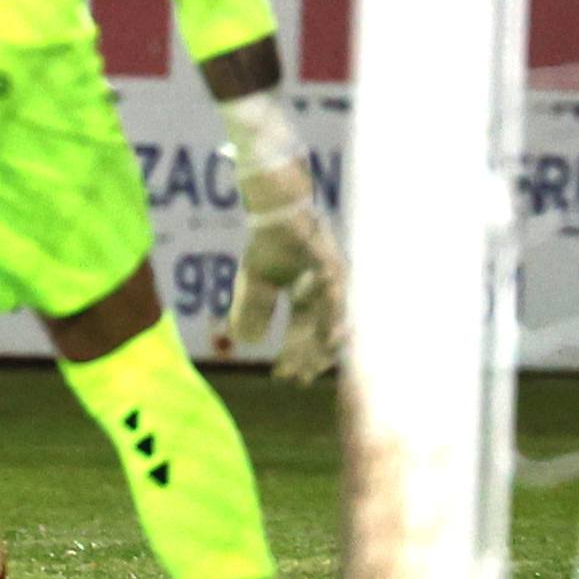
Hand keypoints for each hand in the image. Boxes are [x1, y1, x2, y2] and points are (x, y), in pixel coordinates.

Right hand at [218, 158, 351, 384]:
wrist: (274, 200)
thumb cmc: (270, 238)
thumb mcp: (256, 280)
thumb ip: (253, 309)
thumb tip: (245, 342)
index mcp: (310, 296)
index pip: (306, 333)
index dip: (296, 355)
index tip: (284, 377)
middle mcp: (327, 289)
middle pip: (323, 329)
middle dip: (311, 355)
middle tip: (299, 377)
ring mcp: (331, 272)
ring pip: (334, 313)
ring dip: (325, 338)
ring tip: (317, 358)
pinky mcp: (327, 256)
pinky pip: (332, 286)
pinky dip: (329, 307)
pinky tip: (325, 324)